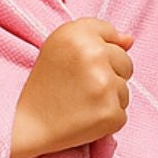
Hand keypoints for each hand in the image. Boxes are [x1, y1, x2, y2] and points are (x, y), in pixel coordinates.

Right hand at [12, 18, 133, 157]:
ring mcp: (104, 85)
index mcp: (77, 33)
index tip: (79, 65)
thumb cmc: (45, 84)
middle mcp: (93, 54)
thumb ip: (97, 36)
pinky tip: (84, 118)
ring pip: (125, 89)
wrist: (28, 123)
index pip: (111, 35)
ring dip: (108, 99)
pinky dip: (106, 119)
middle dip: (109, 75)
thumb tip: (129, 40)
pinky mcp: (111, 113)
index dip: (98, 53)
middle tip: (80, 87)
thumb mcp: (60, 47)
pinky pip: (122, 113)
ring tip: (81, 103)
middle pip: (126, 62)